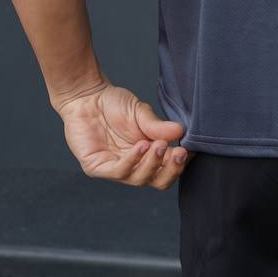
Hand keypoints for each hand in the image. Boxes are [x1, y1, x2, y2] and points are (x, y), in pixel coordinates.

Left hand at [55, 79, 198, 187]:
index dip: (181, 163)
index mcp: (147, 155)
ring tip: (160, 145)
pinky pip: (118, 171)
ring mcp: (115, 169)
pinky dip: (133, 161)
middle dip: (171, 170)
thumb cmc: (114, 104)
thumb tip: (182, 132)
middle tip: (180, 153)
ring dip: (153, 163)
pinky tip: (141, 146)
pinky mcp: (97, 168)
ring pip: (140, 179)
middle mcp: (133, 166)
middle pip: (157, 181)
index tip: (191, 149)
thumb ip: (158, 126)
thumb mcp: (141, 113)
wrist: (86, 95)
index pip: (168, 168)